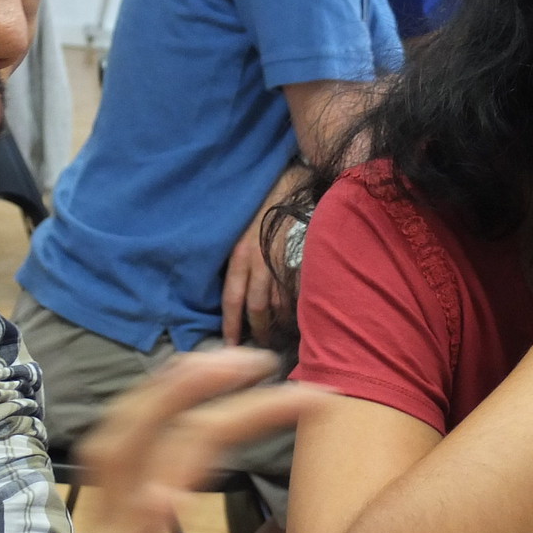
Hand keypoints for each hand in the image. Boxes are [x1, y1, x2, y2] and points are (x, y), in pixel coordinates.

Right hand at [12, 350, 365, 532]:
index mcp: (140, 514)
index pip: (190, 441)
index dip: (237, 406)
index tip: (302, 387)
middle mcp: (118, 519)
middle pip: (148, 429)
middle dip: (195, 385)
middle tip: (257, 357)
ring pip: (115, 461)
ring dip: (152, 413)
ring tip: (194, 374)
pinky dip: (134, 521)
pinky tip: (163, 500)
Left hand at [222, 209, 288, 345]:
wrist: (289, 188)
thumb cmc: (259, 211)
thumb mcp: (239, 235)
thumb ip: (237, 263)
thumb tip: (236, 293)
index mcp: (239, 256)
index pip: (232, 299)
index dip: (231, 325)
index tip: (231, 345)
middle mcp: (258, 262)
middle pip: (257, 308)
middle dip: (260, 330)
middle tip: (263, 344)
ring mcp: (282, 262)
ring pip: (280, 303)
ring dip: (281, 322)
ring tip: (283, 333)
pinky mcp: (301, 260)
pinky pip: (299, 291)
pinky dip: (299, 307)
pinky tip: (301, 315)